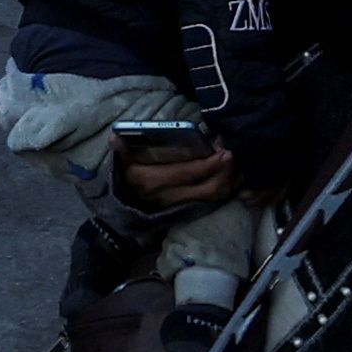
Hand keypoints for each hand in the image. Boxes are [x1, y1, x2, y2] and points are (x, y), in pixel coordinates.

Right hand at [113, 138, 239, 211]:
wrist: (123, 213)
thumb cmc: (125, 182)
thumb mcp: (120, 166)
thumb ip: (121, 152)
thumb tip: (115, 138)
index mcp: (152, 181)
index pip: (186, 173)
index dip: (207, 164)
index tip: (223, 151)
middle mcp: (168, 196)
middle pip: (207, 189)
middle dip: (225, 173)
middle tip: (234, 155)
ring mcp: (180, 205)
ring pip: (213, 197)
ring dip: (229, 181)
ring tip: (237, 163)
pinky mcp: (188, 208)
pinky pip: (212, 200)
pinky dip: (227, 188)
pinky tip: (234, 174)